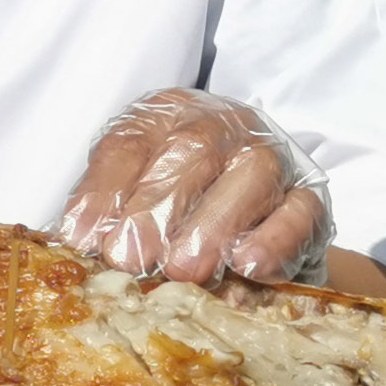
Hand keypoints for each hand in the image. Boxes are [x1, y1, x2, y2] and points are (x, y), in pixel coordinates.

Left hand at [57, 88, 331, 286]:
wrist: (257, 218)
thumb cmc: (179, 210)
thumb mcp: (132, 196)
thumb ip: (107, 213)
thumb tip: (74, 247)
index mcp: (165, 116)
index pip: (128, 143)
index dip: (103, 190)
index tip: (82, 240)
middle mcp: (221, 125)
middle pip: (188, 153)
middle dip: (155, 209)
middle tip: (131, 261)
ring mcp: (271, 155)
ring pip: (250, 173)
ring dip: (213, 223)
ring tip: (184, 269)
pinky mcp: (310, 195)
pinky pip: (299, 209)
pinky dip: (275, 236)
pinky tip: (249, 265)